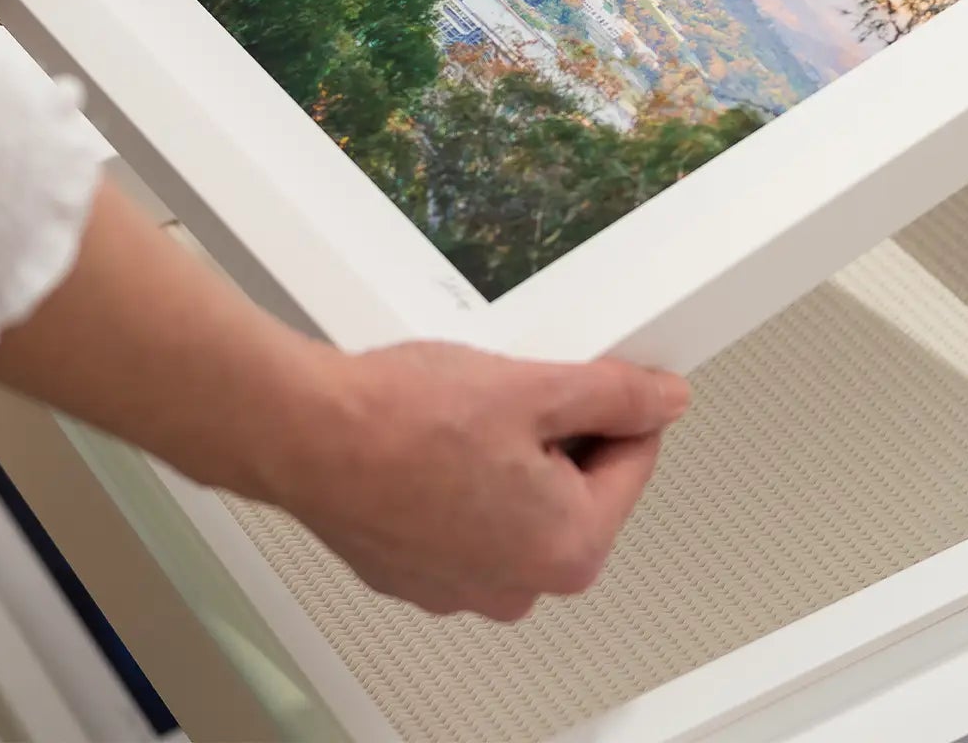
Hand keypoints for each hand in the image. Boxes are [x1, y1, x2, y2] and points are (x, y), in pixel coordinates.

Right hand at [271, 342, 690, 620]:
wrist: (305, 434)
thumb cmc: (402, 422)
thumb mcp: (536, 387)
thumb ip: (616, 396)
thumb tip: (662, 401)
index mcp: (569, 548)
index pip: (635, 460)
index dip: (614, 406)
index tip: (585, 380)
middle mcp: (520, 585)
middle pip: (577, 488)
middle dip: (557, 437)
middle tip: (509, 397)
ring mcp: (462, 587)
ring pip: (518, 502)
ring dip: (507, 458)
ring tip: (461, 418)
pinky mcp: (416, 572)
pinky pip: (464, 518)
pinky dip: (458, 480)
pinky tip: (429, 443)